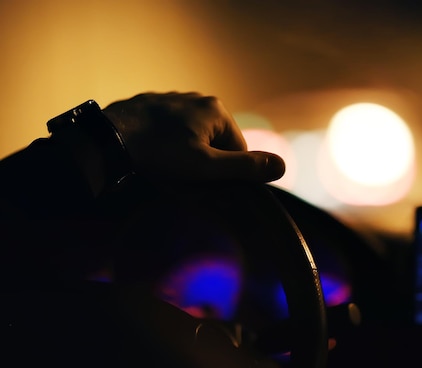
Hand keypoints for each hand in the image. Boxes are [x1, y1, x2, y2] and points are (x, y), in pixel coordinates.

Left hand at [103, 92, 284, 183]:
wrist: (108, 140)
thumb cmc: (160, 155)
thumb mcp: (207, 167)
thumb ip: (244, 168)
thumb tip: (283, 167)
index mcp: (216, 110)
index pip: (238, 147)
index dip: (227, 170)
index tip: (207, 184)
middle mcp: (197, 98)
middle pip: (214, 139)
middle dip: (205, 159)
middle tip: (184, 177)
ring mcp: (171, 98)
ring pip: (190, 133)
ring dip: (184, 151)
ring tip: (165, 167)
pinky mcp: (148, 105)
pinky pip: (166, 128)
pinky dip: (163, 142)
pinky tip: (150, 154)